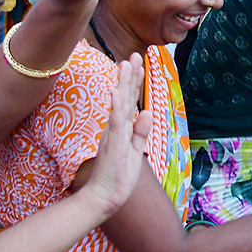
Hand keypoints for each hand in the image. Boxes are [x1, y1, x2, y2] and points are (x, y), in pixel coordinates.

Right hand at [75, 55, 153, 218]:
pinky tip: (116, 92)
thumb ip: (140, 131)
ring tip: (125, 64)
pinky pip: (115, 123)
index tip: (139, 63)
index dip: (135, 82)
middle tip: (135, 54)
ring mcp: (114, 134)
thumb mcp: (135, 150)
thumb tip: (146, 111)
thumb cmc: (119, 176)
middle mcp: (116, 127)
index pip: (130, 101)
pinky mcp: (113, 144)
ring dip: (123, 84)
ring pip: (120, 105)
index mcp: (122, 128)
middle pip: (125, 97)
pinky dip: (116, 107)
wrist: (104, 197)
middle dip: (130, 75)